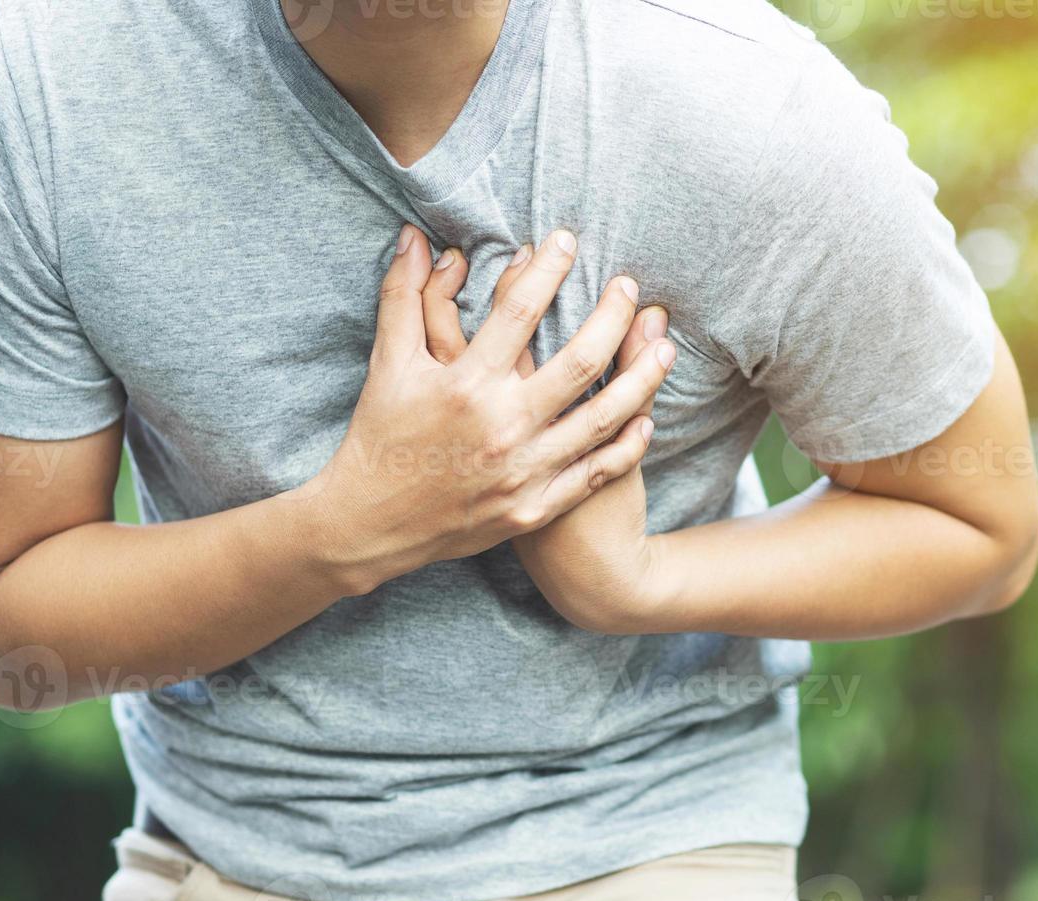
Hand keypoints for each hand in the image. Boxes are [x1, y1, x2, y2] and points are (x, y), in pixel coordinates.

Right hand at [302, 225, 664, 595]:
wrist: (371, 525)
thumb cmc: (379, 436)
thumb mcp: (387, 364)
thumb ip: (404, 297)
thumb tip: (416, 238)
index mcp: (464, 385)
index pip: (519, 311)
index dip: (547, 269)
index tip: (567, 241)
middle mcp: (502, 426)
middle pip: (580, 363)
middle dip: (613, 317)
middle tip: (630, 286)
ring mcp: (524, 471)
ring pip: (603, 419)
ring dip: (641, 379)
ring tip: (666, 346)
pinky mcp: (535, 508)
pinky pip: (595, 473)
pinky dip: (626, 446)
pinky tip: (646, 419)